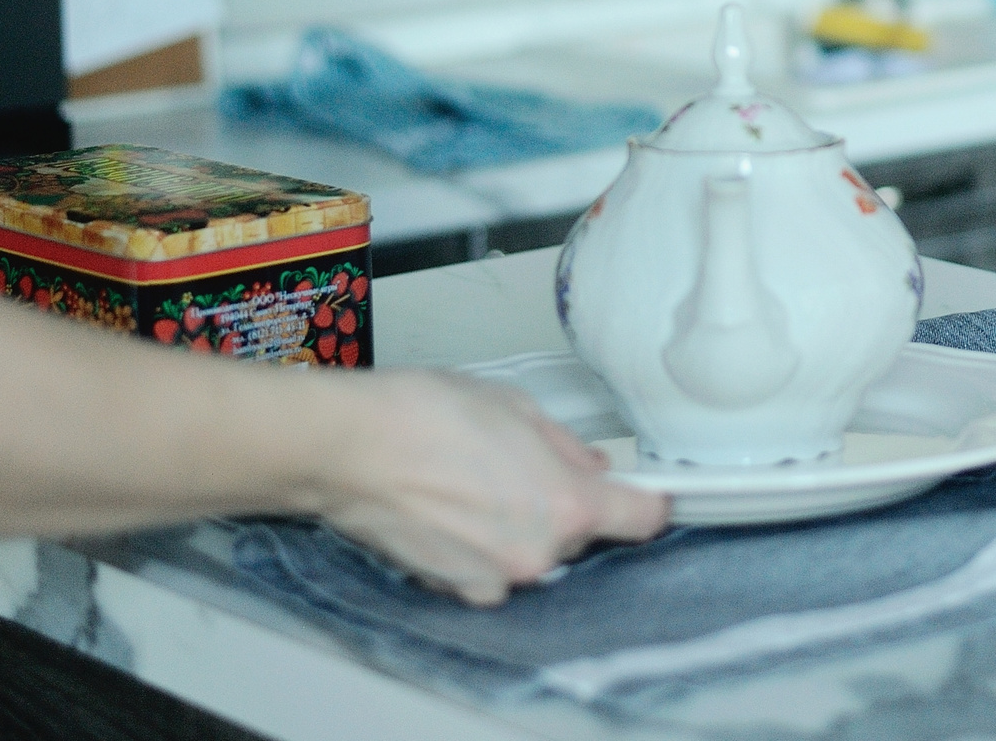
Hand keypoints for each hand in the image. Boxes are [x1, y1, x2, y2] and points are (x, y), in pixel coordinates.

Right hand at [317, 372, 669, 603]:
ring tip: (476, 482)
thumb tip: (590, 464)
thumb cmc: (424, 416)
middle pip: (580, 534)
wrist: (349, 448)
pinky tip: (452, 508)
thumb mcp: (516, 407)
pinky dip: (482, 546)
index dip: (646, 502)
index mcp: (566, 504)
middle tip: (523, 465)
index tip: (643, 494)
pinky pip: (491, 569)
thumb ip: (566, 444)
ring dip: (519, 526)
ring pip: (533, 552)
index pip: (641, 520)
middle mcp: (538, 555)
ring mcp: (495, 579)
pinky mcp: (455, 590)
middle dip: (562, 504)